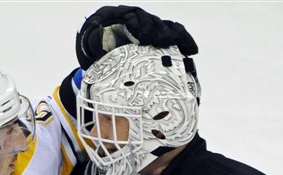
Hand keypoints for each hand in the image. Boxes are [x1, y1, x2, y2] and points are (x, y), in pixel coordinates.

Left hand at [76, 5, 198, 69]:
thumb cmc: (94, 42)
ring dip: (176, 37)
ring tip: (185, 49)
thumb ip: (93, 36)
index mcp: (122, 16)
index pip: (136, 17)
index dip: (142, 27)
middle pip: (154, 22)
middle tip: (162, 44)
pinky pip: (175, 36)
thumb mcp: (90, 38)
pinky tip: (192, 51)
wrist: (99, 46)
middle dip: (160, 33)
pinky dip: (184, 41)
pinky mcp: (159, 38)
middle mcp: (139, 19)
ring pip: (167, 27)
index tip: (144, 38)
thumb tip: (97, 30)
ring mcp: (151, 27)